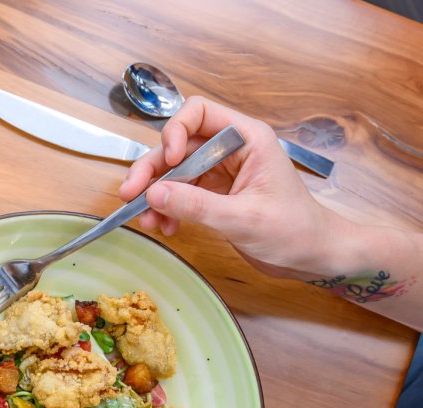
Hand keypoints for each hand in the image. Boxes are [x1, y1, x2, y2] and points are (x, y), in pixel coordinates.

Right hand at [119, 96, 342, 277]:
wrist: (314, 256)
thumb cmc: (295, 231)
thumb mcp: (244, 218)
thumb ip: (197, 205)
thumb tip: (153, 194)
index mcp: (246, 139)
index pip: (198, 113)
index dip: (175, 131)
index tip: (168, 161)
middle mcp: (230, 149)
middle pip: (177, 145)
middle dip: (152, 169)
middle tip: (130, 195)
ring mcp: (220, 172)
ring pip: (174, 171)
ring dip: (155, 193)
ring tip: (146, 220)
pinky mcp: (214, 194)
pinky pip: (180, 193)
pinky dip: (167, 209)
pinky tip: (166, 227)